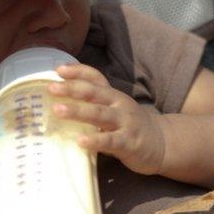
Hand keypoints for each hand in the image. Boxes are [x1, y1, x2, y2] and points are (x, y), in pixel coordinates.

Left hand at [49, 63, 165, 175]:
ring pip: (99, 114)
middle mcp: (119, 104)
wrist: (162, 143)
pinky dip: (95, 140)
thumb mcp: (114, 109)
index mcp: (113, 95)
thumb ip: (93, 105)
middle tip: (51, 88)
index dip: (78, 71)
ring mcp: (125, 122)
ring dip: (77, 111)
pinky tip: (80, 141)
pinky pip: (110, 141)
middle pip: (94, 92)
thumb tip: (59, 103)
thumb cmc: (129, 126)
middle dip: (71, 89)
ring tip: (58, 110)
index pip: (95, 77)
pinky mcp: (129, 142)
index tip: (58, 70)